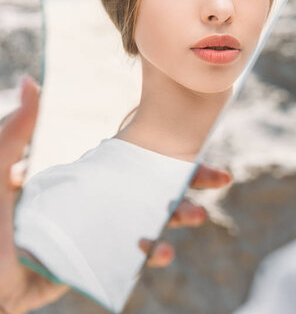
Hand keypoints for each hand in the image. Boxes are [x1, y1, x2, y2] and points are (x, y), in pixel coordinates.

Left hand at [0, 76, 231, 312]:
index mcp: (85, 180)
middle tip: (221, 179)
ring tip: (197, 217)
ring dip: (178, 220)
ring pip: (151, 227)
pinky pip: (132, 262)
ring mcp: (101, 239)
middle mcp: (100, 208)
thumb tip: (32, 81)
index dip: (170, 158)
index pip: (135, 165)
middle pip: (153, 195)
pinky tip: (161, 251)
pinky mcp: (97, 268)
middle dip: (189, 186)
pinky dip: (151, 257)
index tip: (201, 150)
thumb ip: (16, 131)